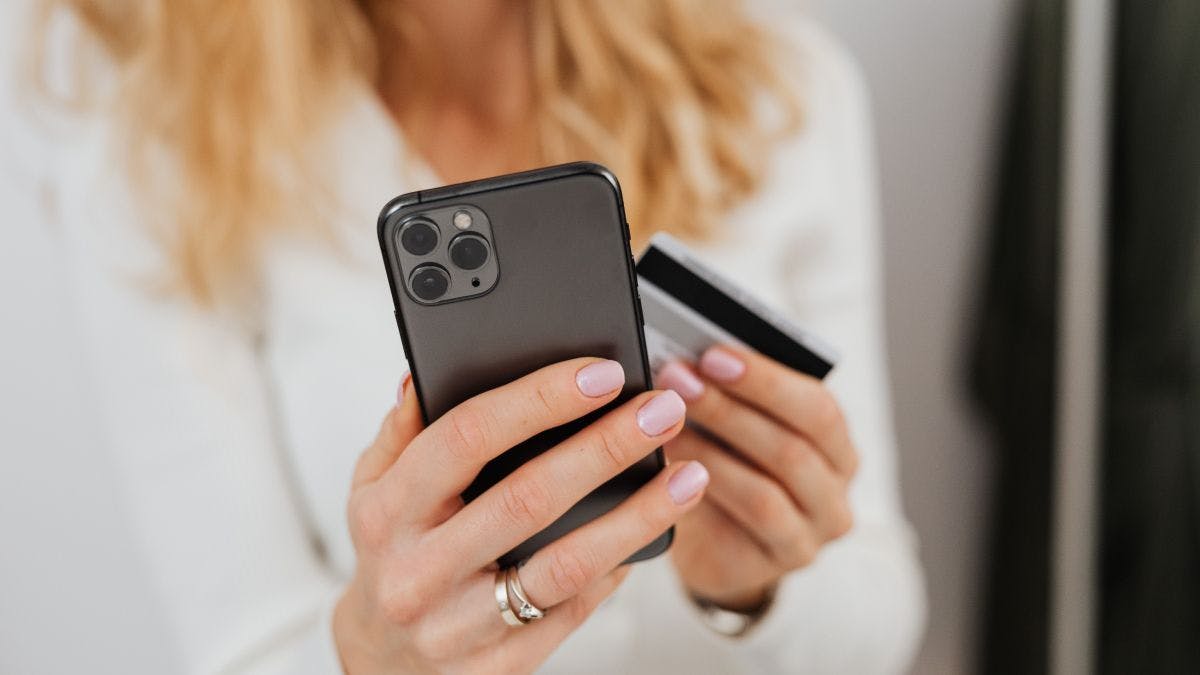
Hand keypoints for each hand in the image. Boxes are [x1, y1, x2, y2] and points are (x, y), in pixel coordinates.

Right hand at [334, 358, 707, 673]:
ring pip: (565, 565)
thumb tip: (428, 373)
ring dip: (637, 515)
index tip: (601, 373)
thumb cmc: (392, 555)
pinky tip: (652, 530)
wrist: (384, 663)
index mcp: (387, 512)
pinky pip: (574, 611)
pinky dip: (618, 567)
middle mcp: (419, 570)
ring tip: (688, 475)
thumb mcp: (373, 487)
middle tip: (661, 411)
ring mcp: (459, 626)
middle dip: (606, 446)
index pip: (467, 437)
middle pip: (528, 498)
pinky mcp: (500, 666)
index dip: (539, 399)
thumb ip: (404, 430)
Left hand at [656, 346, 858, 610]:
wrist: (713, 544)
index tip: (711, 354)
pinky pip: (742, 530)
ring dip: (709, 451)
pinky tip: (668, 471)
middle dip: (728, 408)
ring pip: (766, 490)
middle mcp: (835, 491)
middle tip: (677, 379)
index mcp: (835, 444)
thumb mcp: (732, 427)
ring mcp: (811, 535)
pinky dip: (705, 492)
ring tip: (663, 422)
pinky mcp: (778, 565)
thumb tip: (688, 358)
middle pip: (792, 447)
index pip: (816, 407)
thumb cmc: (726, 465)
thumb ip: (727, 393)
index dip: (764, 379)